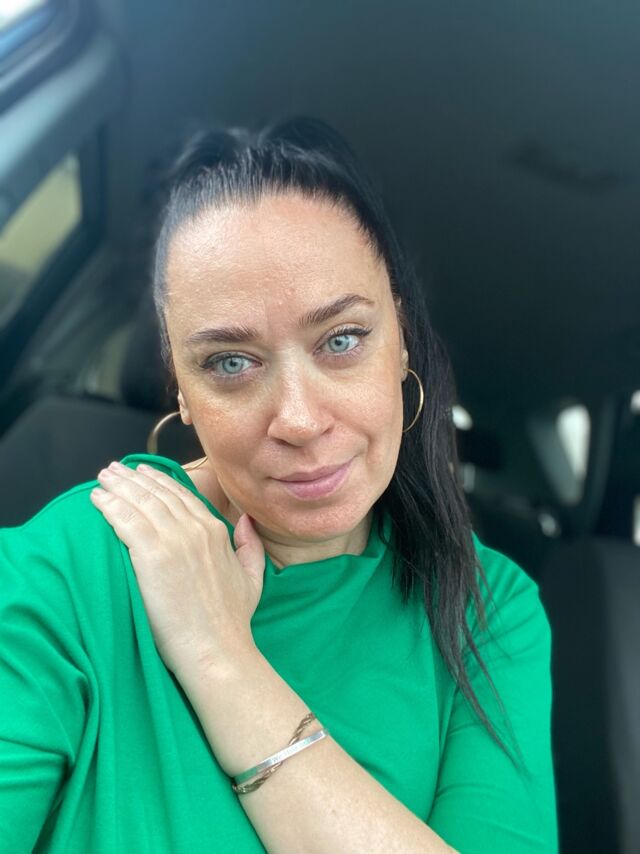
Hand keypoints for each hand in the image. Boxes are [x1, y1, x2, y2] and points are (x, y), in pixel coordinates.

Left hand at [89, 460, 265, 677]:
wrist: (217, 649)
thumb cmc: (232, 622)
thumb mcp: (253, 578)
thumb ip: (250, 546)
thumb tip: (246, 521)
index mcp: (216, 531)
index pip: (182, 495)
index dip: (159, 480)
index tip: (141, 472)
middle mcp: (195, 529)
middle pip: (157, 494)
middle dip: (133, 478)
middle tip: (113, 470)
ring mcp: (174, 541)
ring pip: (140, 502)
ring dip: (118, 487)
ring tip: (102, 479)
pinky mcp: (152, 557)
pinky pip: (126, 522)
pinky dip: (110, 506)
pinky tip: (97, 500)